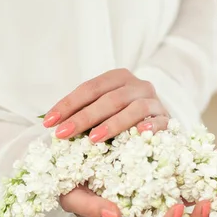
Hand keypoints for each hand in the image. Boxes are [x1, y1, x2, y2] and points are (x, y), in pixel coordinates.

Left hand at [43, 68, 169, 141]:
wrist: (160, 125)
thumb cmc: (124, 119)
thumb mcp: (103, 110)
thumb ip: (84, 113)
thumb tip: (52, 124)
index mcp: (118, 78)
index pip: (90, 88)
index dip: (68, 104)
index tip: (48, 122)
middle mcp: (138, 85)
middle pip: (109, 99)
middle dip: (83, 117)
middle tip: (63, 133)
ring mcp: (155, 101)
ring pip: (134, 108)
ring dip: (112, 124)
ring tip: (93, 139)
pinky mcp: (167, 119)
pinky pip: (159, 121)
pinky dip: (149, 126)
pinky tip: (138, 133)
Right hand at [59, 185, 210, 216]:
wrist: (74, 169)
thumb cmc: (70, 187)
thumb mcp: (72, 196)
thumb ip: (90, 207)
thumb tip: (115, 215)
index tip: (177, 207)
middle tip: (206, 202)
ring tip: (212, 194)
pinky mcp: (161, 199)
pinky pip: (185, 206)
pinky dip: (196, 197)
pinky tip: (204, 178)